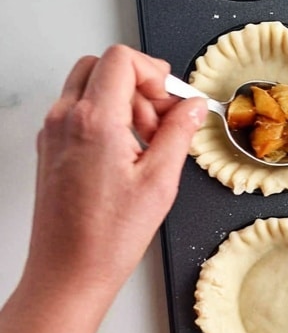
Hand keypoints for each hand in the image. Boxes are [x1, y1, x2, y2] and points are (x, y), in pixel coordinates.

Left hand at [21, 45, 206, 307]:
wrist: (68, 273)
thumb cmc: (107, 237)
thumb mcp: (160, 180)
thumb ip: (179, 133)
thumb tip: (192, 108)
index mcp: (93, 120)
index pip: (121, 59)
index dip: (153, 72)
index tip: (171, 101)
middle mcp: (66, 120)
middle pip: (102, 66)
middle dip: (138, 83)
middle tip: (162, 118)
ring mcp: (53, 134)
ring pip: (88, 87)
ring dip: (122, 99)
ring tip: (147, 141)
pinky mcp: (50, 149)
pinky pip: (78, 112)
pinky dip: (105, 118)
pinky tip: (128, 154)